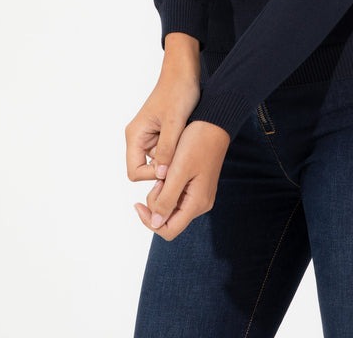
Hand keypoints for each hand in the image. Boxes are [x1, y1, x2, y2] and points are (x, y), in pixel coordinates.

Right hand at [125, 33, 201, 183]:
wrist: (184, 72)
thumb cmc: (178, 92)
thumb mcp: (174, 123)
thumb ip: (167, 150)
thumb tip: (162, 175)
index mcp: (135, 135)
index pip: (134, 172)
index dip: (152, 175)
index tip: (172, 167)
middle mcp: (139, 138)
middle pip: (146, 168)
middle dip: (164, 167)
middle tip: (182, 156)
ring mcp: (149, 136)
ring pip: (158, 161)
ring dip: (172, 157)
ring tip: (186, 143)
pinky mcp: (160, 134)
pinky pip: (166, 152)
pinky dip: (176, 150)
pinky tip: (187, 139)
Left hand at [133, 120, 230, 239]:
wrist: (214, 122)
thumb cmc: (197, 142)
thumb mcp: (178, 171)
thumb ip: (167, 199)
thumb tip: (155, 223)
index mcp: (197, 203)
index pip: (169, 230)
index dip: (150, 222)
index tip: (137, 203)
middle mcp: (200, 203)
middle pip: (169, 218)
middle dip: (156, 202)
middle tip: (158, 177)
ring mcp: (200, 194)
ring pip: (172, 205)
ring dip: (162, 192)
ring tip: (164, 170)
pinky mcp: (198, 185)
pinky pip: (178, 194)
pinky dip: (168, 185)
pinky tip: (169, 169)